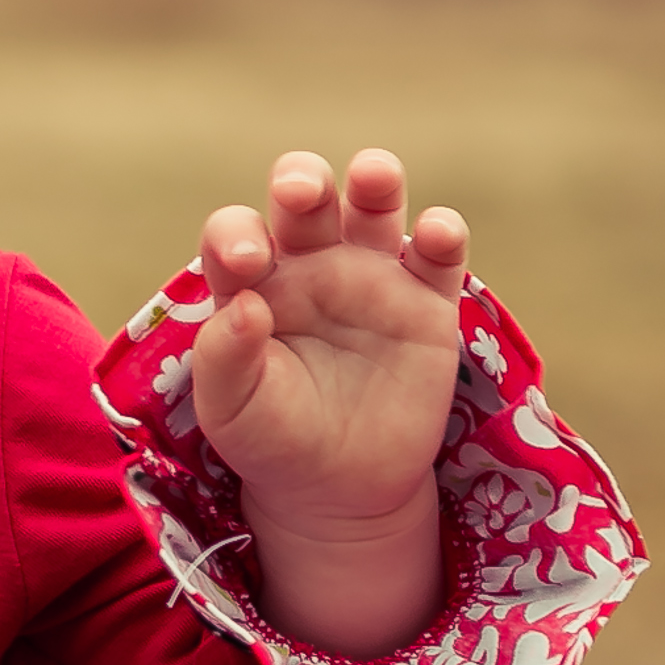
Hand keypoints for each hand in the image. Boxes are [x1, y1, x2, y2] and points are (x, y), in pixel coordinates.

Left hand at [191, 148, 466, 653]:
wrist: (338, 491)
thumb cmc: (270, 438)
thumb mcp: (232, 409)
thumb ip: (222, 358)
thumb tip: (240, 306)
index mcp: (253, 281)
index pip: (235, 233)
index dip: (236, 234)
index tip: (246, 262)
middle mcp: (309, 264)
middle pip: (306, 196)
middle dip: (303, 178)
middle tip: (300, 193)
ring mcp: (370, 277)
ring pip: (374, 205)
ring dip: (375, 180)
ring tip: (374, 173)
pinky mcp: (427, 304)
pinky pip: (438, 255)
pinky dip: (442, 233)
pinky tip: (437, 231)